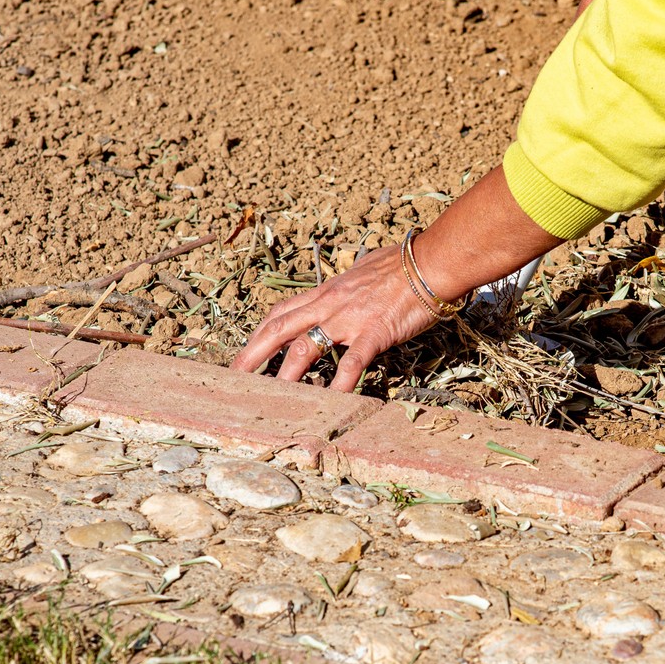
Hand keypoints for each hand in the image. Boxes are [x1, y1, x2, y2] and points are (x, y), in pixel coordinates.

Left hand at [231, 167, 560, 390]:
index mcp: (327, 291)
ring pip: (305, 346)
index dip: (260, 332)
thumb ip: (351, 286)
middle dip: (253, 353)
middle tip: (233, 376)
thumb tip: (351, 288)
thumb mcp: (366, 271)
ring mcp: (349, 318)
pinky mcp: (373, 332)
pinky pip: (351, 361)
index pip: (282, 310)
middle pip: (279, 328)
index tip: (246, 350)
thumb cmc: (404, 263)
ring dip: (284, 374)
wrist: (431, 262)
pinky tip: (332, 401)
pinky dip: (340, 382)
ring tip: (270, 397)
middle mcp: (330, 303)